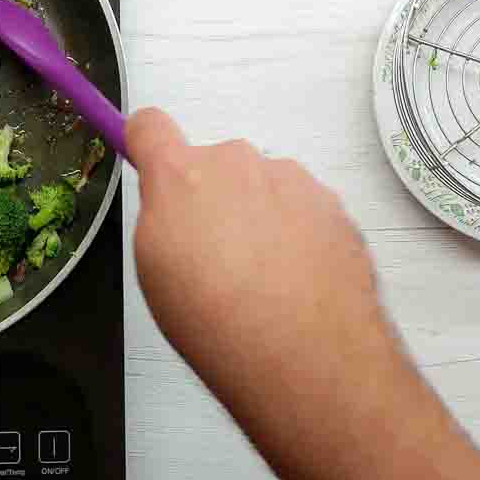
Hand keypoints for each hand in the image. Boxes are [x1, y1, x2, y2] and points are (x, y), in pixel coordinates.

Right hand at [128, 108, 382, 411]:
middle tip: (215, 258)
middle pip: (217, 165)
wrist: (302, 352)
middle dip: (214, 201)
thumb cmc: (221, 321)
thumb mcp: (154, 269)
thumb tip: (168, 203)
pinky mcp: (332, 205)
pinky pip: (304, 210)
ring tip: (259, 282)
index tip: (146, 149)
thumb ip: (161, 216)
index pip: (151, 127)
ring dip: (259, 220)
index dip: (146, 141)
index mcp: (182, 177)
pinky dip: (297, 237)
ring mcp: (292, 182)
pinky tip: (293, 284)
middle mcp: (239, 165)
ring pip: (264, 189)